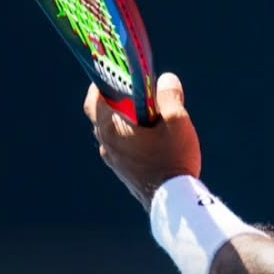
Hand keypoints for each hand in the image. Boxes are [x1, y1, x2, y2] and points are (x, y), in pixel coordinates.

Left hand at [85, 72, 201, 210]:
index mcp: (111, 128)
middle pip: (103, 114)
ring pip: (113, 131)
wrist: (174, 202)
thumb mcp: (177, 121)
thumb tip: (165, 79)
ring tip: (149, 115)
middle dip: (118, 100)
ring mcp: (114, 160)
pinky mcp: (124, 172)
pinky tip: (152, 138)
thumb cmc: (173, 160)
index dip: (106, 81)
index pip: (96, 97)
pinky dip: (131, 137)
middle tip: (136, 91)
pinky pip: (122, 147)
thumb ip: (169, 96)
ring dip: (126, 120)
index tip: (118, 72)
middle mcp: (107, 144)